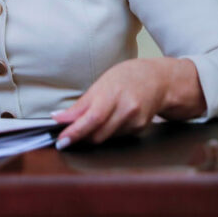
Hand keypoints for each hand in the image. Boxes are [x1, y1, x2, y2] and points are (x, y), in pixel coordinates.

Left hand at [51, 58, 201, 148]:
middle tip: (67, 136)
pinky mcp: (140, 129)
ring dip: (93, 134)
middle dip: (80, 137)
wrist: (159, 80)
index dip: (74, 132)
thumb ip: (81, 104)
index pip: (91, 119)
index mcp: (113, 94)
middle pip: (97, 134)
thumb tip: (59, 118)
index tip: (61, 141)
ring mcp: (135, 121)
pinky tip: (111, 119)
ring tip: (89, 123)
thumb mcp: (101, 84)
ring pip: (105, 138)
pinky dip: (108, 132)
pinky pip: (116, 136)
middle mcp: (126, 109)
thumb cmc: (127, 77)